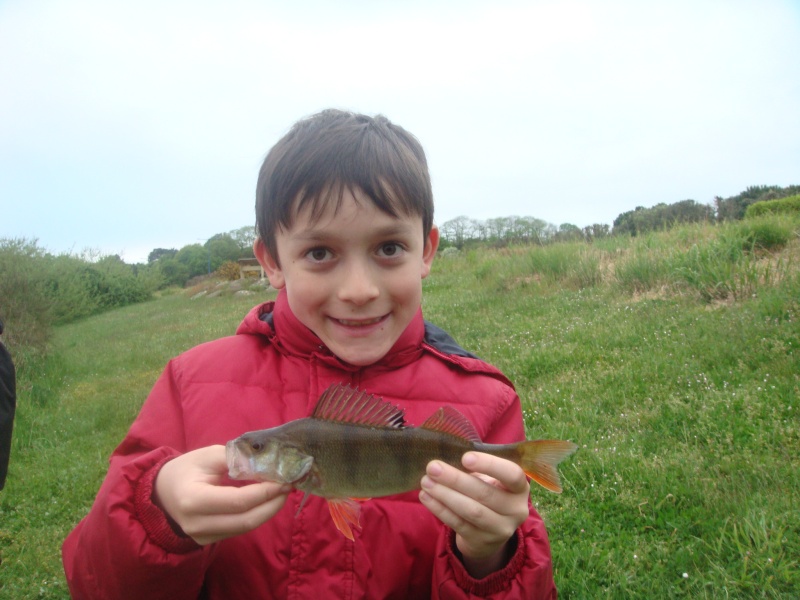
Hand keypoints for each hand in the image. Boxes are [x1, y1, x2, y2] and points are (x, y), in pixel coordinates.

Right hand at [153, 445, 290, 544]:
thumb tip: (266, 463)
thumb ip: (236, 459)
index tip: (283, 479)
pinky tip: (266, 501)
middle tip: (288, 487)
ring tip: (281, 492)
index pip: (238, 501)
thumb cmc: (186, 469)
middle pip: (246, 521)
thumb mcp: (208, 455)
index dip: (265, 491)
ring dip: (268, 510)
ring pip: (245, 528)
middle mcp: (197, 524)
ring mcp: (203, 536)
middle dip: (272, 504)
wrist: (161, 493)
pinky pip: (239, 529)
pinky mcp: (209, 540)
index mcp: (194, 500)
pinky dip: (256, 515)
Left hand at [419, 452, 529, 578]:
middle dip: (456, 479)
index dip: (490, 465)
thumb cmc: (489, 493)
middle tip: (433, 467)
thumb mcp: (492, 480)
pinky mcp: (481, 541)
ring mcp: (500, 529)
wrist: (489, 532)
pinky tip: (426, 497)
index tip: (465, 457)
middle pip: (485, 494)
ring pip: (471, 511)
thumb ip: (477, 468)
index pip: (512, 475)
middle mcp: (516, 510)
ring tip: (426, 481)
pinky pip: (458, 524)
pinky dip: (440, 509)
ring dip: (445, 494)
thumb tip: (446, 457)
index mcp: (520, 488)